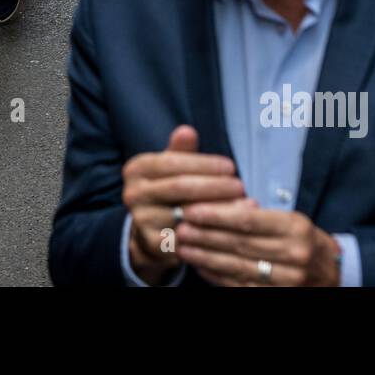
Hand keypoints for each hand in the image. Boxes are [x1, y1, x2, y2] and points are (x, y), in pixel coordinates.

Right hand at [121, 125, 242, 284]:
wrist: (150, 230)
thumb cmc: (168, 190)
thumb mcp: (172, 167)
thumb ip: (181, 151)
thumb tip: (188, 131)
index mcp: (136, 168)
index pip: (173, 162)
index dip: (204, 164)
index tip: (231, 166)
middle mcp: (132, 193)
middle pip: (180, 187)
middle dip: (214, 186)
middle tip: (240, 186)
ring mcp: (140, 219)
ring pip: (186, 213)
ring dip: (218, 210)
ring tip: (242, 205)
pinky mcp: (151, 243)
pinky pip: (187, 237)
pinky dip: (211, 231)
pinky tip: (230, 227)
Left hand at [175, 199, 342, 286]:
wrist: (331, 273)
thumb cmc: (304, 240)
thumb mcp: (289, 220)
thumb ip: (258, 215)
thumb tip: (221, 205)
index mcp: (295, 228)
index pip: (248, 221)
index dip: (217, 216)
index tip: (192, 210)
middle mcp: (293, 254)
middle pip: (239, 244)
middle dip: (205, 235)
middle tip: (180, 227)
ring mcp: (286, 279)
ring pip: (237, 266)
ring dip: (205, 256)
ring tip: (183, 246)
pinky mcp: (277, 296)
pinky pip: (240, 285)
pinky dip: (216, 276)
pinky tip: (200, 265)